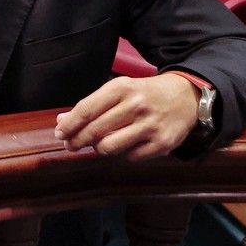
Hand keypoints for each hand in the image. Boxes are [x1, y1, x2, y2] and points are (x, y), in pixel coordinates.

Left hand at [54, 73, 199, 160]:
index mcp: (121, 88)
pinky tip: (125, 145)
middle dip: (77, 141)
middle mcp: (136, 105)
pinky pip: (129, 157)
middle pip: (94, 131)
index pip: (86, 110)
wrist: (186, 96)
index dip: (69, 125)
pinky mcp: (162, 143)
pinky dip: (123, 154)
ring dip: (99, 148)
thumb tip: (62, 121)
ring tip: (99, 144)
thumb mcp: (119, 90)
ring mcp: (150, 126)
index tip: (60, 133)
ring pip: (109, 147)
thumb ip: (91, 105)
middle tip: (71, 145)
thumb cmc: (144, 94)